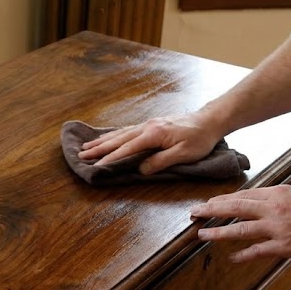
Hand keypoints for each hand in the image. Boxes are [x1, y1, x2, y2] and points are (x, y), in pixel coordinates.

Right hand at [78, 112, 225, 174]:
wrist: (209, 120)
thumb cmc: (199, 139)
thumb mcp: (183, 154)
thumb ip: (160, 161)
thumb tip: (140, 169)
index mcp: (153, 134)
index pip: (127, 149)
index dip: (110, 159)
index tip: (96, 166)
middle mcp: (147, 127)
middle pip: (118, 139)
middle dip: (99, 148)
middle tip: (81, 154)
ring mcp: (148, 124)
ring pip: (120, 133)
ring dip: (103, 140)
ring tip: (87, 146)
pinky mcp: (151, 124)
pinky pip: (127, 130)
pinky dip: (114, 135)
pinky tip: (107, 138)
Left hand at [189, 185, 290, 262]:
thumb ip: (279, 198)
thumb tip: (260, 201)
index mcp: (279, 193)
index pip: (244, 195)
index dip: (224, 200)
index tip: (210, 203)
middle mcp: (275, 208)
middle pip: (235, 207)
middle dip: (212, 209)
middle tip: (194, 211)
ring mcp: (278, 228)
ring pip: (240, 229)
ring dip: (218, 232)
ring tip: (202, 233)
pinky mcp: (285, 246)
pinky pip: (257, 251)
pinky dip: (242, 255)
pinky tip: (231, 257)